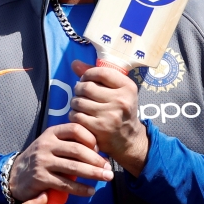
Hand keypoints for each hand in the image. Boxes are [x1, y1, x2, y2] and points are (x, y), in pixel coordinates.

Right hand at [9, 124, 112, 201]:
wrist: (16, 176)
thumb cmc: (42, 159)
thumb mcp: (52, 145)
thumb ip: (70, 144)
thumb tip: (99, 152)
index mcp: (51, 133)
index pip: (75, 129)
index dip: (91, 138)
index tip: (100, 150)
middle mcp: (46, 144)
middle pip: (77, 149)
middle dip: (97, 160)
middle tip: (109, 169)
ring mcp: (42, 161)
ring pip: (73, 167)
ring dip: (93, 174)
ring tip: (107, 178)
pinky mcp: (41, 178)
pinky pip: (66, 184)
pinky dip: (81, 189)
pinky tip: (91, 191)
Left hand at [70, 61, 148, 176]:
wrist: (129, 140)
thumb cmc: (120, 110)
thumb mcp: (117, 90)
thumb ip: (97, 75)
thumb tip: (74, 63)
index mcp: (128, 87)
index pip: (101, 72)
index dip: (88, 74)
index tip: (86, 79)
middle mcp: (121, 100)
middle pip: (86, 87)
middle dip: (78, 88)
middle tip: (80, 93)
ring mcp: (110, 115)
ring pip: (78, 101)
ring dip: (75, 102)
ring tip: (80, 105)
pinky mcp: (99, 128)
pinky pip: (76, 116)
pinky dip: (74, 115)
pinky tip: (80, 116)